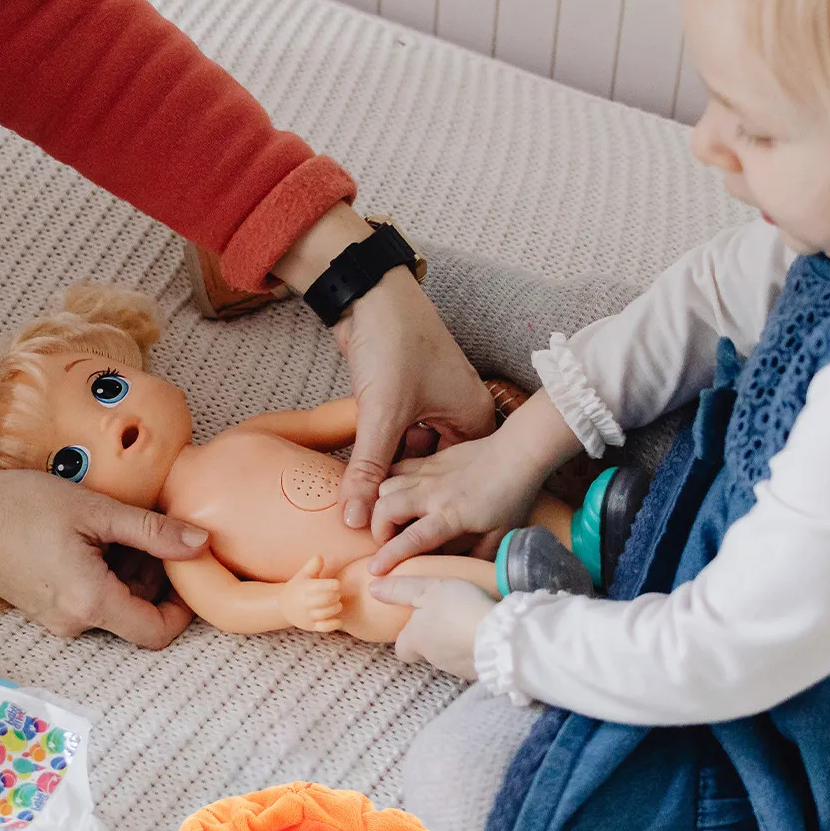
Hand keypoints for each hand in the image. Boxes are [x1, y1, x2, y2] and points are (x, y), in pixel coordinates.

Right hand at [0, 466, 208, 648]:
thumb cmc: (20, 506)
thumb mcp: (95, 511)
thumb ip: (152, 531)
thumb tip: (202, 544)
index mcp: (91, 605)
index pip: (158, 632)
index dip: (182, 606)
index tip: (184, 565)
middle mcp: (74, 624)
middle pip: (137, 617)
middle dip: (152, 579)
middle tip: (148, 532)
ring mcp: (55, 621)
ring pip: (113, 607)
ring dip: (127, 573)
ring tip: (115, 527)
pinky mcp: (42, 609)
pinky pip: (88, 601)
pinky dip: (102, 574)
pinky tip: (90, 536)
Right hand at [278, 554, 343, 632]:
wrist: (285, 606)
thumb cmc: (299, 587)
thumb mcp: (303, 575)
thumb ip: (312, 566)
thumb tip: (319, 557)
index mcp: (305, 588)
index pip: (317, 587)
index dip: (329, 585)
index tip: (337, 584)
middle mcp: (306, 602)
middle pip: (324, 600)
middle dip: (334, 597)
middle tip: (337, 594)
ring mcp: (308, 616)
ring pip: (325, 614)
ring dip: (335, 608)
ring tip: (338, 604)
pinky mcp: (312, 626)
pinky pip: (323, 628)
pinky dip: (333, 625)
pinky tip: (339, 620)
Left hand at [334, 269, 495, 528]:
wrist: (369, 293)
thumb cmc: (394, 343)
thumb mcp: (383, 414)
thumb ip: (369, 470)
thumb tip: (355, 520)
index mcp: (474, 418)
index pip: (458, 479)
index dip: (430, 507)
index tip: (406, 537)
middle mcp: (458, 413)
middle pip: (433, 468)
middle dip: (405, 491)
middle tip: (381, 529)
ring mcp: (431, 404)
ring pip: (410, 453)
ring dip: (388, 472)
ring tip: (367, 508)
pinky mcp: (404, 396)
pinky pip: (395, 436)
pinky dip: (378, 451)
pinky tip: (359, 475)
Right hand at [369, 432, 542, 572]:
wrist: (516, 454)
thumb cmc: (511, 498)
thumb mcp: (499, 536)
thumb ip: (476, 558)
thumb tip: (460, 573)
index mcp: (451, 515)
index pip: (412, 538)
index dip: (390, 556)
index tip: (375, 570)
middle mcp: (432, 493)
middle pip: (386, 508)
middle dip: (378, 529)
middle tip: (386, 541)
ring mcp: (427, 474)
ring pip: (385, 486)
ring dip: (381, 506)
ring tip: (391, 519)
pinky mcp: (427, 461)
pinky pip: (395, 469)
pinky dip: (388, 483)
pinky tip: (396, 496)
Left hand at [369, 576, 495, 679]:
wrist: (500, 638)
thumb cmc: (458, 609)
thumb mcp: (426, 590)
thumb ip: (400, 589)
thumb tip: (372, 588)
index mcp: (416, 640)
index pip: (401, 649)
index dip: (407, 637)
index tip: (415, 625)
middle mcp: (433, 659)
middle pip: (428, 652)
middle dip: (435, 638)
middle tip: (448, 617)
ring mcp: (458, 669)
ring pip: (451, 656)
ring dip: (457, 643)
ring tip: (470, 623)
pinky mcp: (481, 673)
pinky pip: (474, 661)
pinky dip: (476, 650)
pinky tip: (487, 634)